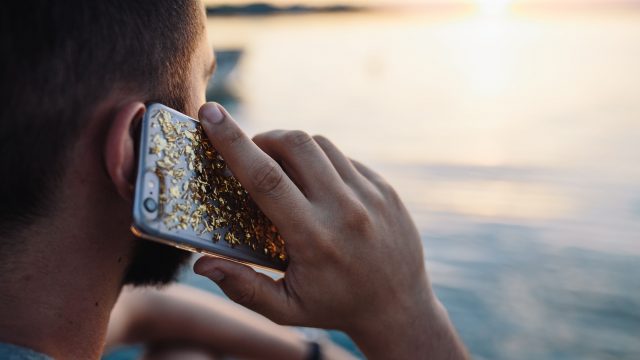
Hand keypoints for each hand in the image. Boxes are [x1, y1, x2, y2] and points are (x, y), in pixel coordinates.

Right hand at [194, 103, 466, 358]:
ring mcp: (369, 195)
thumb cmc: (336, 307)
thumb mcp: (286, 309)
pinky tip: (316, 186)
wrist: (399, 307)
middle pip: (295, 145)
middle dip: (264, 138)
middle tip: (253, 154)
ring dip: (292, 148)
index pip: (266, 178)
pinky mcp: (384, 188)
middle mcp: (344, 209)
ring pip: (320, 145)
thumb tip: (202, 263)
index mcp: (314, 238)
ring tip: (283, 171)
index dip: (233, 142)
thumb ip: (243, 288)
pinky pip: (344, 159)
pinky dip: (321, 162)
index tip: (211, 114)